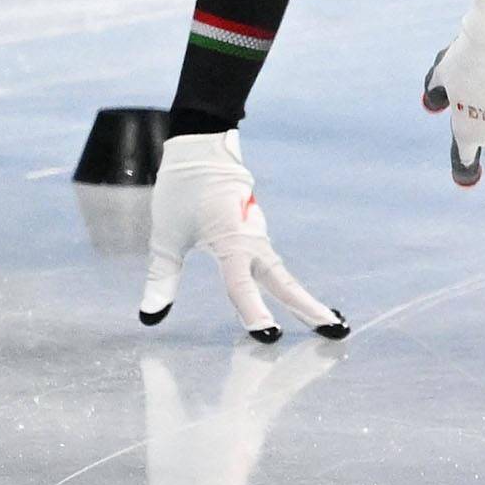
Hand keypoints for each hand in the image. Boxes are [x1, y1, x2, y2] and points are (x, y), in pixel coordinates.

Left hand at [139, 131, 345, 340]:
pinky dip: (283, 283)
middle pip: (282, 281)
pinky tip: (294, 300)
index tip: (268, 336)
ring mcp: (258, 234)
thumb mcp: (165, 236)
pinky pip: (271, 262)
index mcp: (230, 241)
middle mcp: (252, 240)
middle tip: (335, 331)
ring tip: (324, 322)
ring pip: (280, 273)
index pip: (242, 285)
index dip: (253, 312)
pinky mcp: (256, 231)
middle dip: (307, 308)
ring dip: (300, 298)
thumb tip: (149, 317)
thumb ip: (161, 278)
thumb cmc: (181, 191)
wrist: (201, 148)